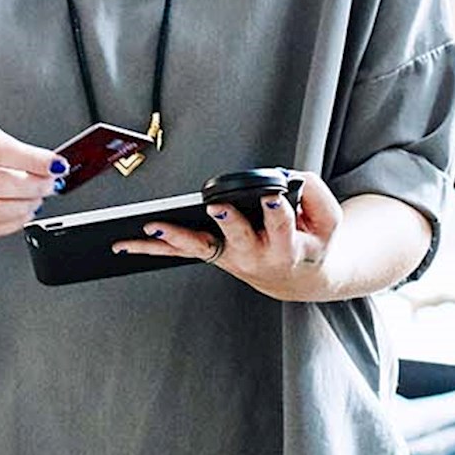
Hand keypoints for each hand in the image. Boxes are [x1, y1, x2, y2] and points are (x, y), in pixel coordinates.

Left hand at [112, 171, 346, 300]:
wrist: (296, 275)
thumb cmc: (310, 240)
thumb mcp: (328, 219)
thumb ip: (316, 195)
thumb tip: (290, 179)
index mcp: (288, 247)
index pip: (284, 228)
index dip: (277, 213)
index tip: (272, 198)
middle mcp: (255, 255)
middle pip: (240, 240)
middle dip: (229, 223)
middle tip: (217, 208)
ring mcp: (229, 258)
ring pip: (199, 249)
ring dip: (176, 238)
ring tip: (153, 227)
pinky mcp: (210, 255)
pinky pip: (177, 253)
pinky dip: (151, 248)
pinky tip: (125, 243)